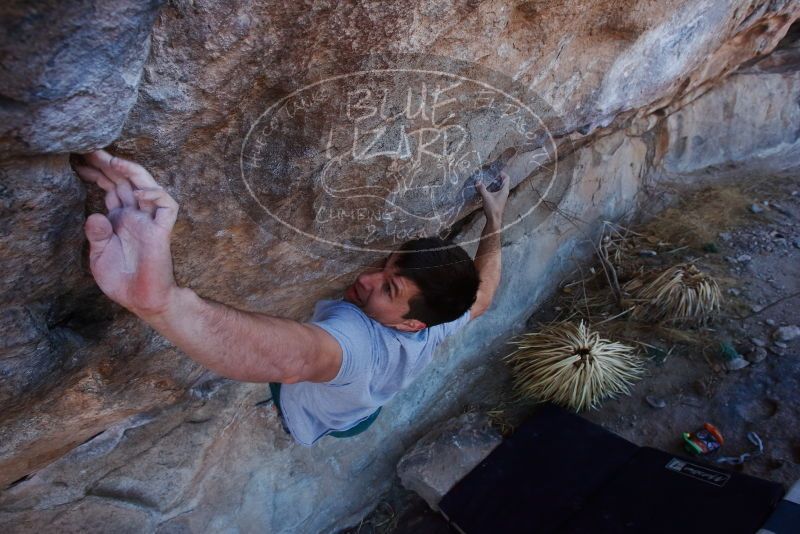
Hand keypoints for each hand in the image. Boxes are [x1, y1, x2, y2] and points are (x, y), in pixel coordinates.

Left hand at [73, 150, 179, 317]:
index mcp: (120, 219)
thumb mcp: (99, 256)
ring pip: (146, 186)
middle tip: (90, 149)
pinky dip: (156, 195)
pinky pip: (167, 206)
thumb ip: (96, 235)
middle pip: (125, 181)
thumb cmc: (121, 280)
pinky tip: (139, 192)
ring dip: (131, 171)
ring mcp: (150, 221)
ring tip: (112, 161)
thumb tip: (94, 215)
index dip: (97, 172)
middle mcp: (136, 215)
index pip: (110, 187)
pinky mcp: (163, 231)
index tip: (79, 160)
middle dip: (109, 163)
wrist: (142, 301)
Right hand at [476, 171, 509, 225]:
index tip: (496, 171)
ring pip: (499, 187)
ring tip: (487, 181)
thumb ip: (482, 188)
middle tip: (490, 175)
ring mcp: (502, 197)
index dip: (502, 174)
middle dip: (497, 178)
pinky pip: (497, 192)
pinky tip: (486, 189)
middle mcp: (504, 193)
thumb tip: (477, 182)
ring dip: (494, 183)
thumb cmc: (492, 207)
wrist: (494, 219)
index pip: (506, 178)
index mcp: (504, 190)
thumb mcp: (486, 197)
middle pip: (503, 182)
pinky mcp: (498, 200)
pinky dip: (493, 189)